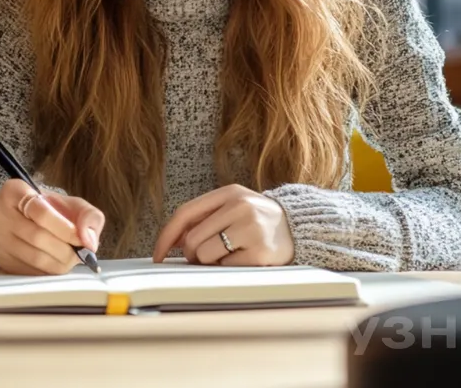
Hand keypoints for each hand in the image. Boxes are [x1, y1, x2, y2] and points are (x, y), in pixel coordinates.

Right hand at [0, 179, 104, 274]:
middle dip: (64, 250)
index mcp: (13, 190)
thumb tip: (89, 241)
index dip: (65, 229)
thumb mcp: (73, 204)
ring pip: (33, 257)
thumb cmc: (52, 210)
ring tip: (70, 260)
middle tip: (80, 255)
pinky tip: (56, 265)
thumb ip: (89, 216)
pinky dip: (48, 272)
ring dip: (58, 263)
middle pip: (36, 237)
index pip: (40, 212)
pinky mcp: (1, 259)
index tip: (82, 240)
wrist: (29, 219)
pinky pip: (28, 271)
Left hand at [152, 184, 293, 265]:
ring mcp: (251, 229)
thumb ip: (205, 218)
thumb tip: (175, 241)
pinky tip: (246, 259)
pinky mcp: (259, 252)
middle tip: (205, 257)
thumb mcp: (234, 209)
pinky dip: (229, 268)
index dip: (167, 236)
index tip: (159, 254)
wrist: (301, 230)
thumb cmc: (259, 221)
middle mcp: (241, 206)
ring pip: (206, 255)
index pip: (185, 213)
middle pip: (192, 239)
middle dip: (192, 255)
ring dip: (211, 262)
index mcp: (230, 193)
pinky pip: (226, 268)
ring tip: (231, 254)